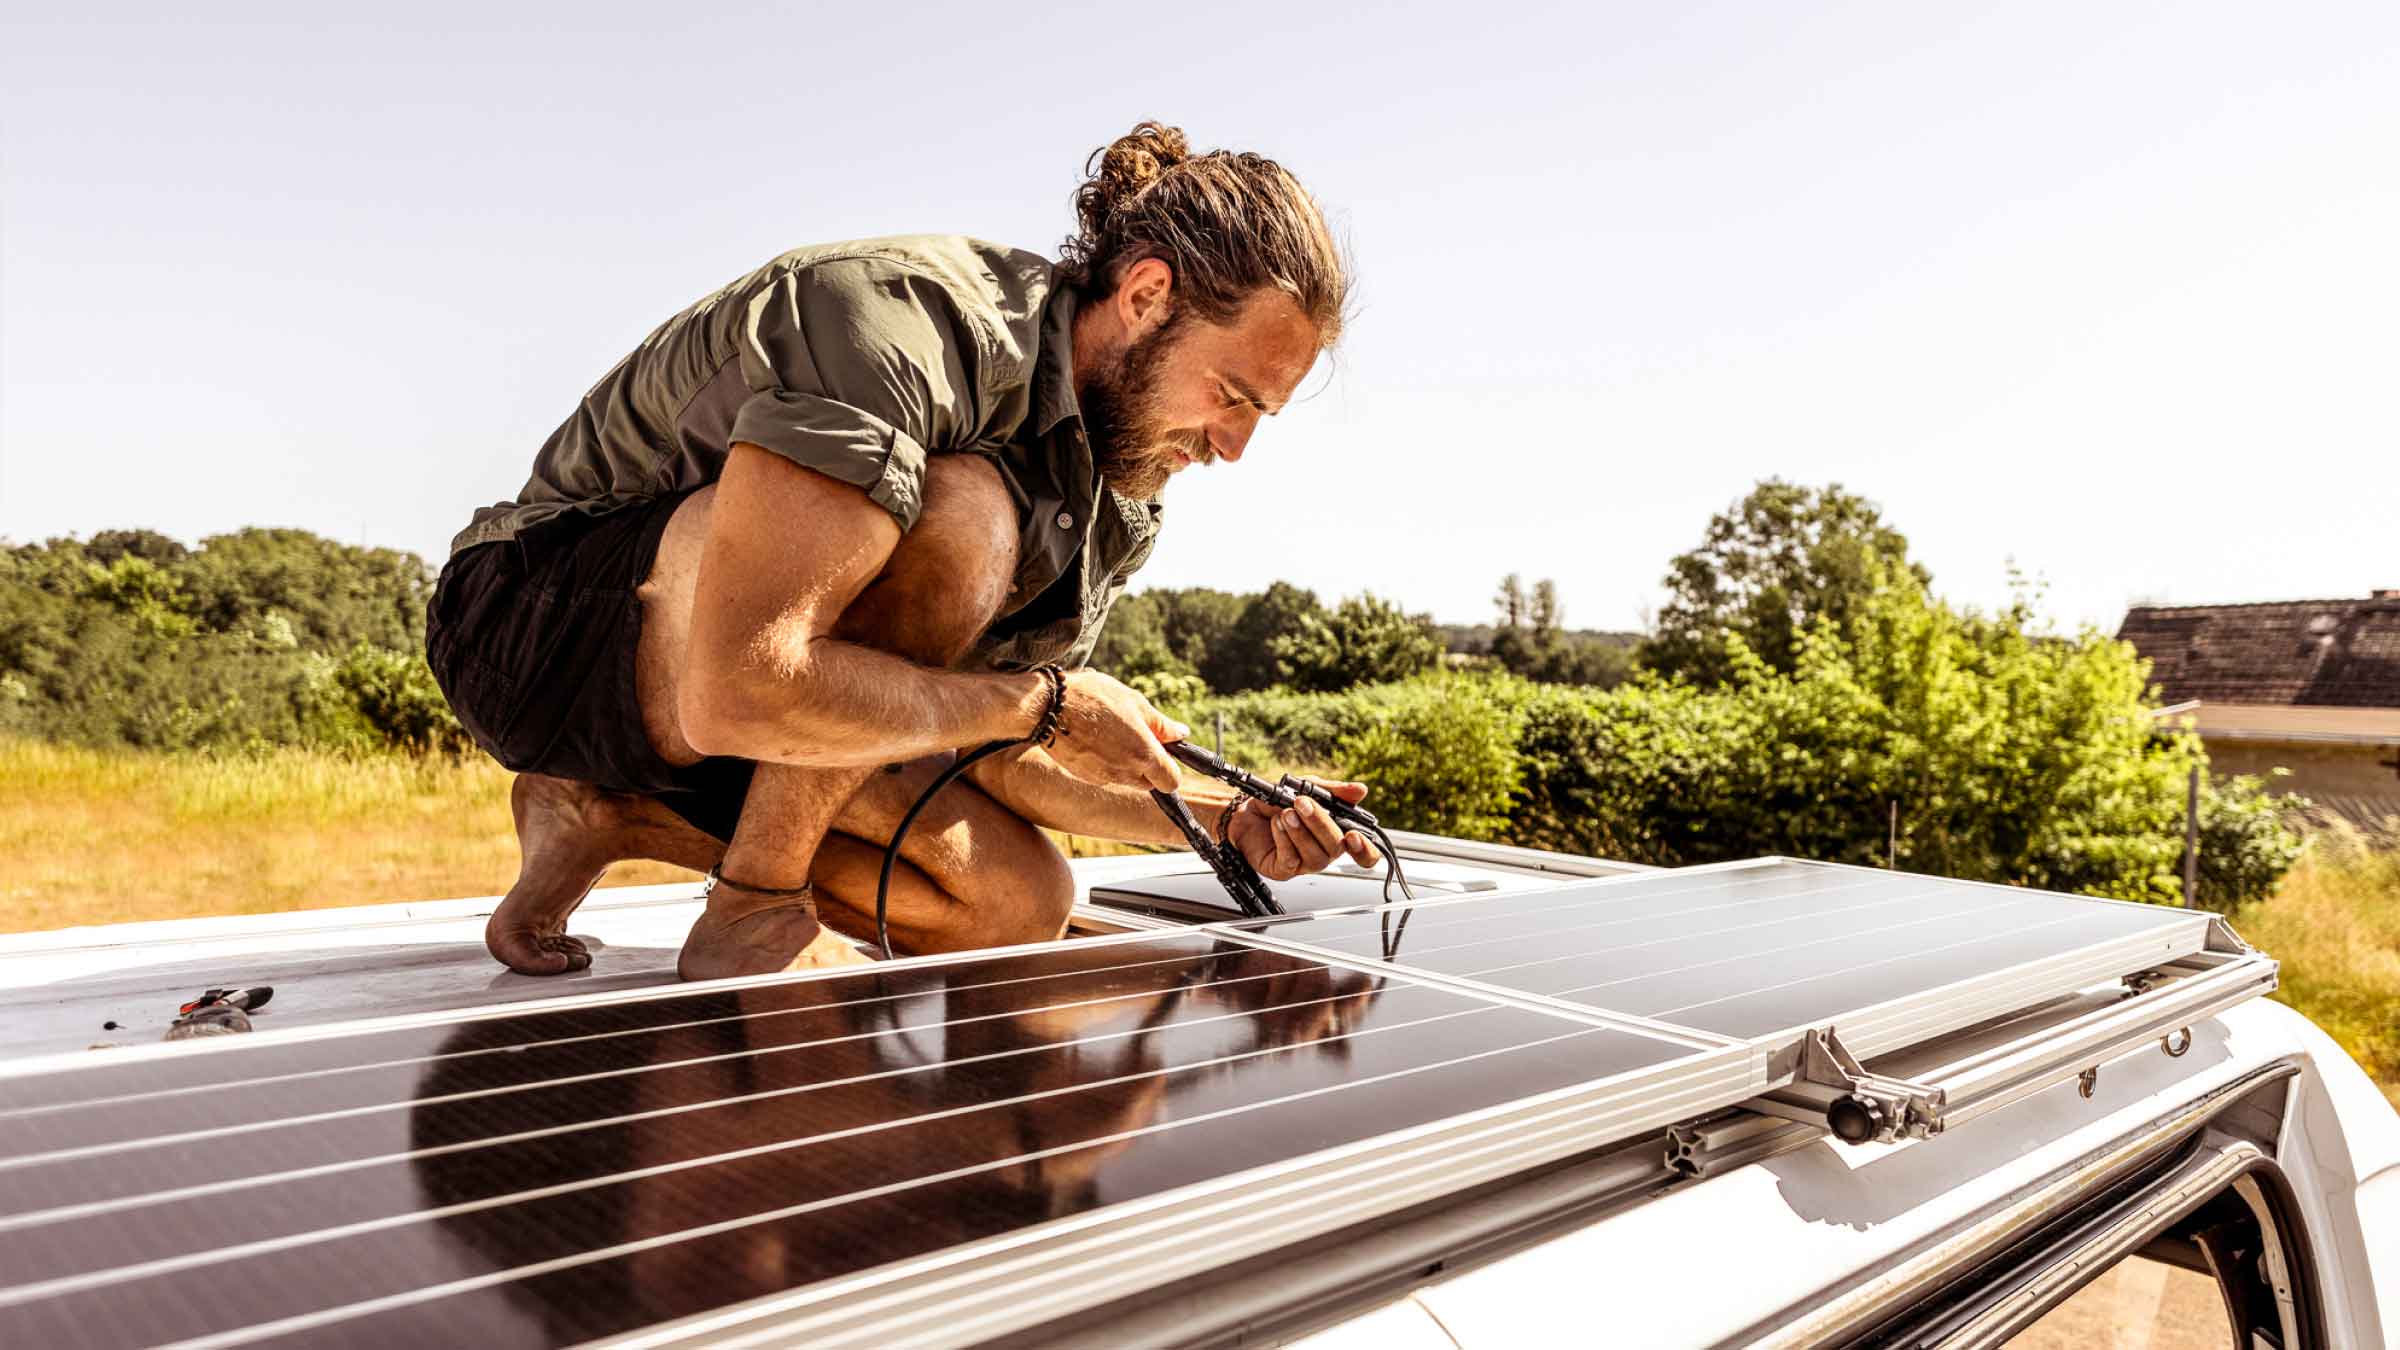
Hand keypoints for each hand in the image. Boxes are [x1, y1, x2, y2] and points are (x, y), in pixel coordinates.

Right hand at [1044, 670, 1185, 791]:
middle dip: (1148, 764)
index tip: (1164, 751)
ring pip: (1126, 778)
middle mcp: (1125, 773)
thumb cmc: (1093, 698)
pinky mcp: (1084, 776)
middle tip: (1136, 735)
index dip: (1171, 768)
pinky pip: (1104, 774)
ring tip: (1111, 731)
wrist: (1047, 707)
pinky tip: (1093, 738)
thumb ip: (1160, 724)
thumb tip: (1181, 734)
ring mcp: (1103, 777)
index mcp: (1143, 754)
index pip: (1172, 781)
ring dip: (1125, 762)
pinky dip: (1105, 761)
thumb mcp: (1134, 702)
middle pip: (1149, 782)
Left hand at [1225, 780, 1380, 880]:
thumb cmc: (1278, 801)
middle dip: (1320, 823)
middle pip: (1336, 848)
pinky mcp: (1284, 869)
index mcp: (1337, 832)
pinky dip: (1284, 838)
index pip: (1364, 852)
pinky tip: (1276, 825)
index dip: (1365, 850)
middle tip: (1302, 803)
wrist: (1244, 809)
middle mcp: (1324, 850)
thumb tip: (1360, 790)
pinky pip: (1291, 859)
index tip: (1353, 836)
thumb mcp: (1308, 788)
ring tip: (1285, 813)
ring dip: (1300, 831)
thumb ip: (1334, 790)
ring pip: (1315, 856)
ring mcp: (1305, 862)